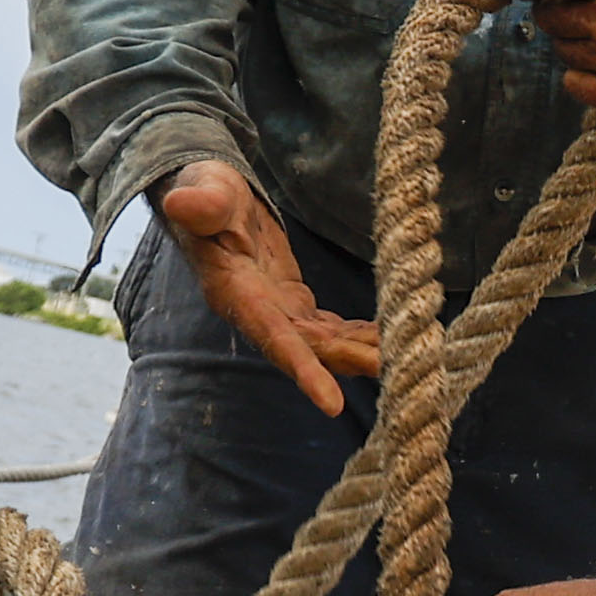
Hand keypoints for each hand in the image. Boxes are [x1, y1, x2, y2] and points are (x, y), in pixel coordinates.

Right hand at [155, 160, 376, 413]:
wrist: (207, 199)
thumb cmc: (204, 191)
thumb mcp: (203, 190)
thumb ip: (201, 202)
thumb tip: (182, 202)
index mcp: (236, 294)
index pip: (272, 338)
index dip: (303, 370)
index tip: (331, 405)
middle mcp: (259, 313)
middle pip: (311, 349)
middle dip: (352, 363)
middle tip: (400, 372)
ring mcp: (279, 312)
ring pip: (327, 344)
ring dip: (366, 352)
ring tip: (413, 358)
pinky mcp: (294, 304)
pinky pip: (332, 328)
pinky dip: (364, 334)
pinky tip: (398, 335)